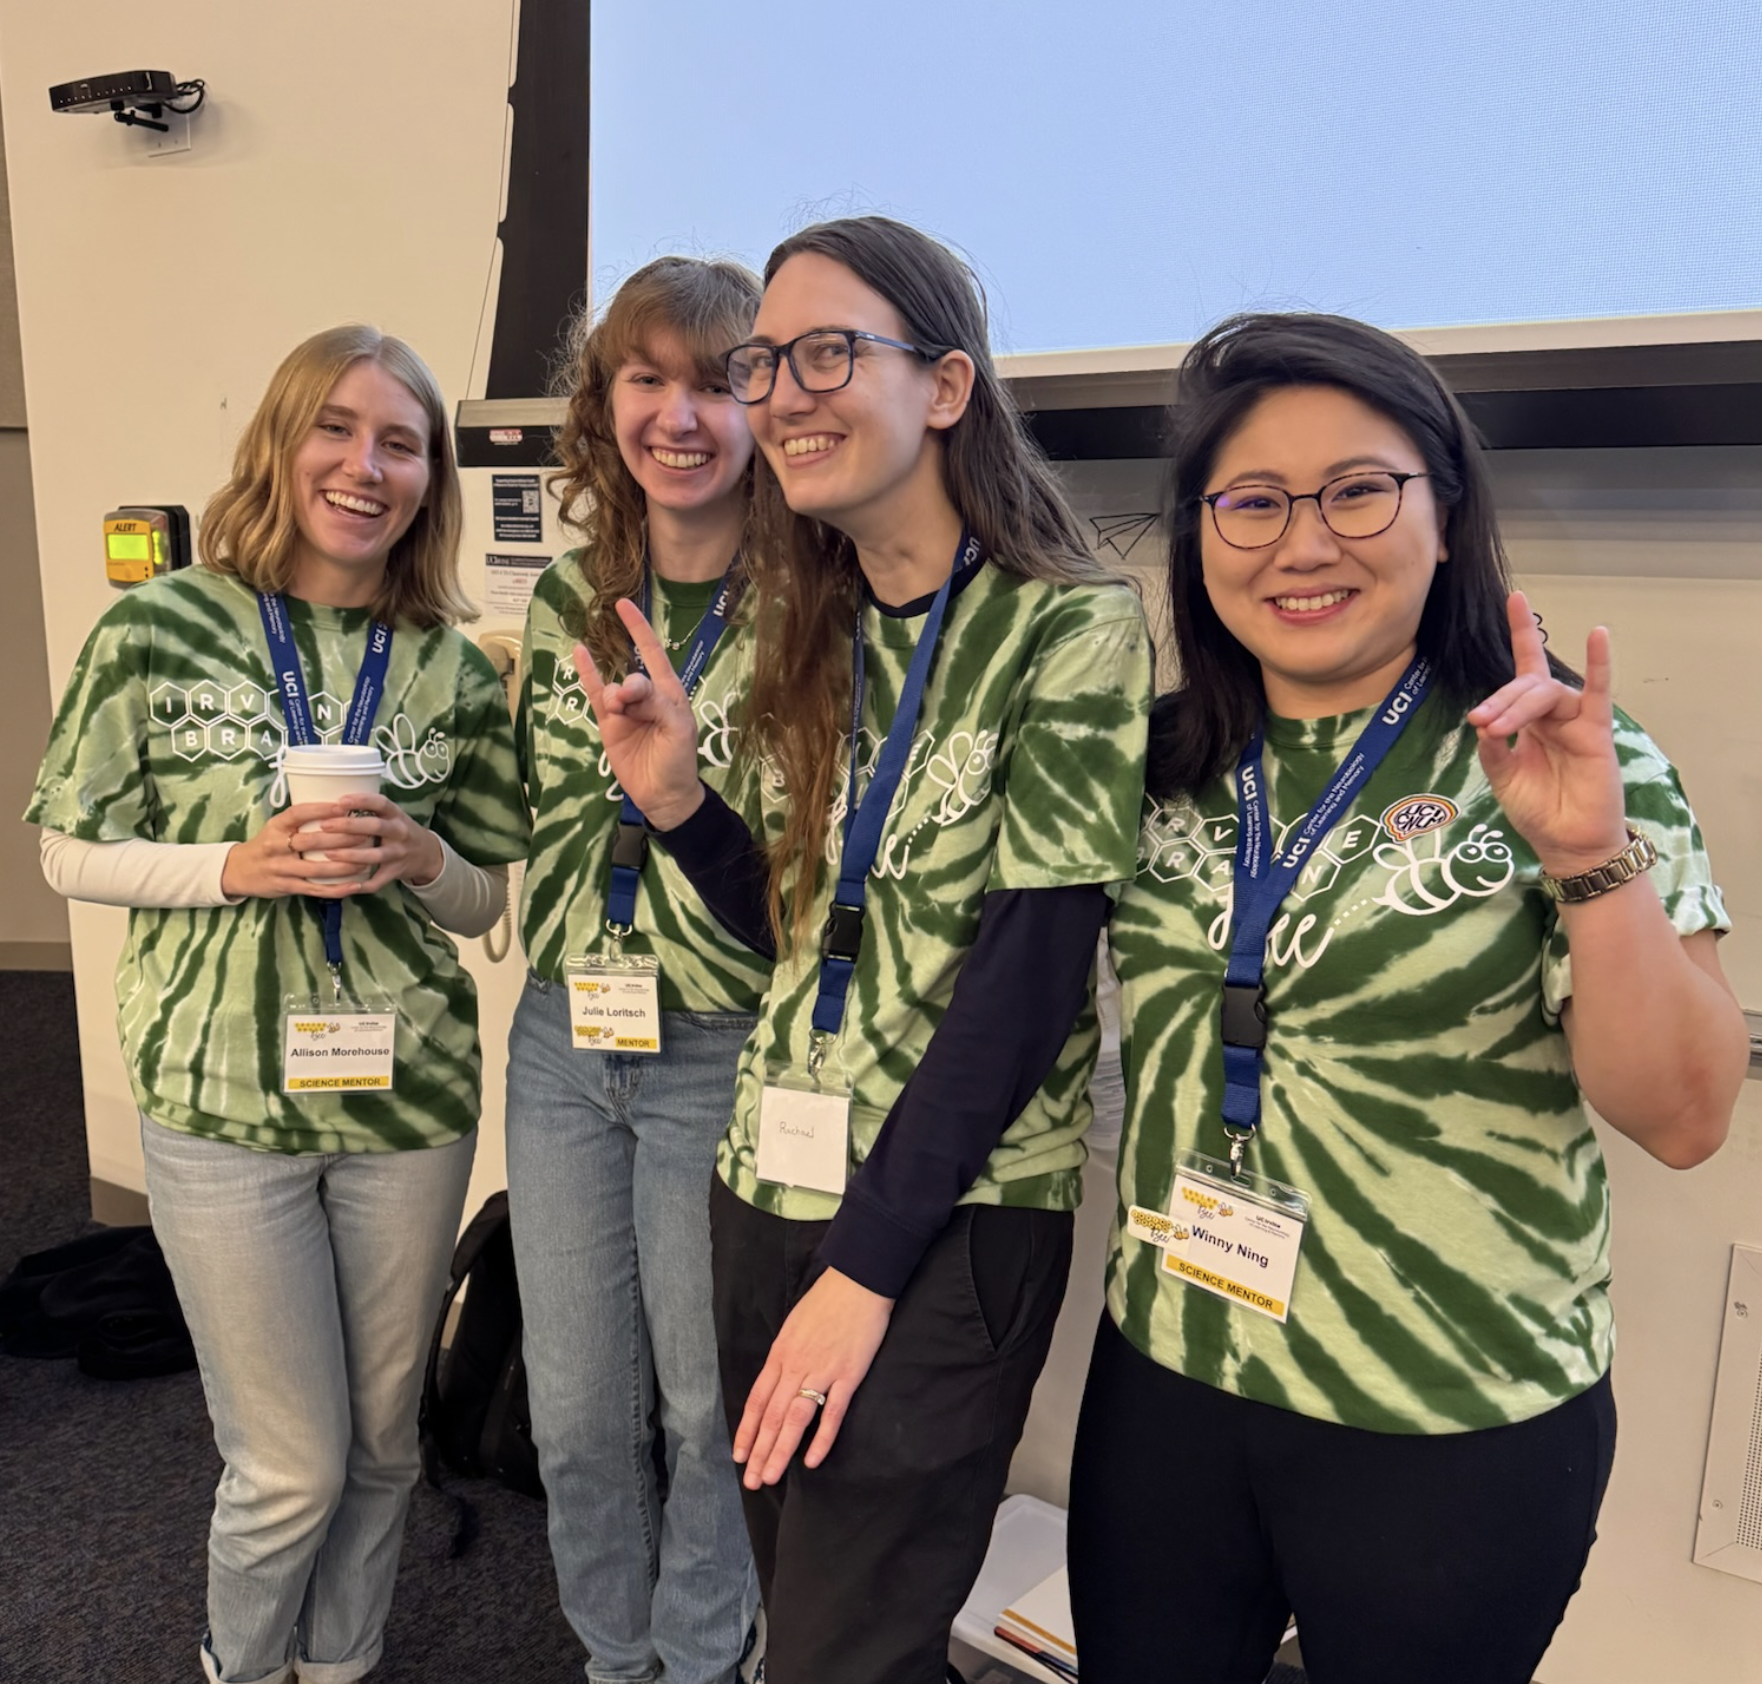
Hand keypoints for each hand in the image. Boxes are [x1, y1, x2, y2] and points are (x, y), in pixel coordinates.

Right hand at [219, 800, 400, 899]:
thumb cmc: (268, 844)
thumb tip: (341, 806)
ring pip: (315, 868)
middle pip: (311, 841)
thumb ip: (301, 820)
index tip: (344, 806)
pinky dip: (336, 889)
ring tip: (366, 861)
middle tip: (366, 835)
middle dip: (341, 839)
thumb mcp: (277, 826)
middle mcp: (275, 846)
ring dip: (343, 866)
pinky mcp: (285, 886)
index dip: (321, 809)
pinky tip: (355, 886)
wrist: (238, 870)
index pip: (298, 813)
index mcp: (276, 826)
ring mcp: (280, 868)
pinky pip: (314, 889)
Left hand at [284, 791, 444, 892]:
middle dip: (349, 826)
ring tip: (329, 853)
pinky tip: (346, 885)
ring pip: (375, 855)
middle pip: (376, 827)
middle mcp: (400, 832)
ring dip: (351, 855)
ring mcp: (399, 853)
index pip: (381, 803)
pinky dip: (363, 885)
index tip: (340, 801)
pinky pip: (379, 880)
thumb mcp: (392, 815)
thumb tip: (331, 801)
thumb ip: (369, 809)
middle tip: (325, 825)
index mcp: (396, 815)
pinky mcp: (396, 871)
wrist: (427, 853)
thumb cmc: (399, 830)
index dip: (361, 800)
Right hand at [573, 599, 703, 830]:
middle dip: (630, 687)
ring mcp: (625, 709)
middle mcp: (646, 696)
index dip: (640, 629)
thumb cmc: (678, 760)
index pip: (653, 653)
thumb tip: (626, 687)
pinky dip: (587, 675)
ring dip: (615, 696)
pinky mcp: (609, 723)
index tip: (623, 605)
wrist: (663, 795)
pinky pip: (595, 695)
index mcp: (669, 693)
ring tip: (619, 713)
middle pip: (633, 675)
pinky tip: (579, 654)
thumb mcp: (677, 730)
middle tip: (628, 704)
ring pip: (612, 688)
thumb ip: (655, 704)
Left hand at [732, 1267, 893, 1486]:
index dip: (747, 1430)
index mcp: (781, 1354)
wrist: (858, 1281)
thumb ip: (785, 1355)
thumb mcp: (794, 1325)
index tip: (739, 1456)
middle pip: (772, 1416)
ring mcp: (822, 1371)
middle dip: (759, 1451)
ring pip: (794, 1419)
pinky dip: (821, 1439)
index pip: (757, 1400)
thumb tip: (776, 1379)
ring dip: (780, 1451)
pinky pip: (832, 1413)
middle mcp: (795, 1366)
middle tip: (752, 1481)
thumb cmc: (826, 1301)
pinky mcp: (848, 1375)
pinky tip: (811, 1461)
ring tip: (771, 1477)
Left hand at [1466, 592, 1627, 875]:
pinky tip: (1598, 634)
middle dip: (1500, 700)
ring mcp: (1574, 720)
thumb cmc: (1538, 811)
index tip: (1514, 598)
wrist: (1568, 844)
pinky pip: (1599, 692)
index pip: (1521, 673)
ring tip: (1496, 725)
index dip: (1520, 634)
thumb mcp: (1503, 780)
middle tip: (1481, 720)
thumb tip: (1482, 723)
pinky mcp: (1595, 731)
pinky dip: (1599, 664)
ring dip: (1518, 705)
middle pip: (1525, 686)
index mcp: (1528, 721)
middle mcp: (1551, 715)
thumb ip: (1493, 751)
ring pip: (1546, 694)